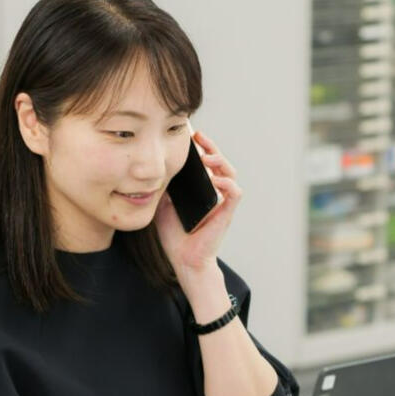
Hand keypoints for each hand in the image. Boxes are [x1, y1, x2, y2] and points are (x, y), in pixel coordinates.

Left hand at [153, 130, 242, 277]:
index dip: (200, 147)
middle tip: (199, 136)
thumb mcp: (163, 204)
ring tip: (206, 156)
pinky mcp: (226, 213)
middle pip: (219, 162)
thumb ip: (164, 187)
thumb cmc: (174, 234)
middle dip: (211, 146)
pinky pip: (234, 193)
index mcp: (200, 188)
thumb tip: (159, 168)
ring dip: (220, 161)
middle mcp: (214, 192)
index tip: (189, 136)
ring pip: (230, 173)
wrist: (183, 259)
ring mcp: (221, 202)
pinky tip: (215, 179)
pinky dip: (227, 183)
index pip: (205, 162)